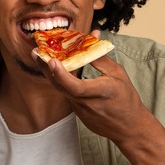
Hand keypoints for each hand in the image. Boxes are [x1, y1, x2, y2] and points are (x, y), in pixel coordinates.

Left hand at [31, 36, 150, 144]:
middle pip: (61, 86)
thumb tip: (90, 37)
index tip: (52, 61)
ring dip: (51, 73)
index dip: (62, 75)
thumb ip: (100, 58)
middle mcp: (88, 103)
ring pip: (61, 90)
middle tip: (35, 51)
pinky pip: (67, 95)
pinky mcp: (77, 114)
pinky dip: (61, 82)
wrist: (129, 127)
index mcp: (102, 92)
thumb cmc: (126, 98)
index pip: (76, 87)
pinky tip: (58, 70)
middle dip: (45, 68)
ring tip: (43, 57)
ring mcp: (81, 111)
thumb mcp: (118, 74)